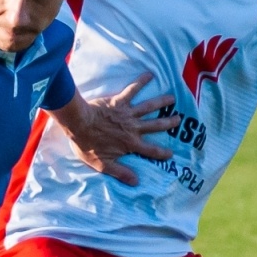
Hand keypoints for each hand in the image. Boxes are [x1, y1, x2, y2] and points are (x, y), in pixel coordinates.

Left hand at [59, 75, 181, 184]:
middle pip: (155, 125)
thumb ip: (121, 172)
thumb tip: (136, 182)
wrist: (78, 124)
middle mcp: (133, 128)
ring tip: (172, 98)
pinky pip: (132, 90)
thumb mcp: (103, 164)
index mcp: (130, 144)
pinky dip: (141, 81)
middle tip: (178, 119)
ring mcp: (127, 113)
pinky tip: (149, 74)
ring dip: (161, 102)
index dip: (161, 153)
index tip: (171, 153)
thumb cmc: (88, 145)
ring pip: (149, 107)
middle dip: (168, 123)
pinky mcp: (119, 101)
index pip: (150, 150)